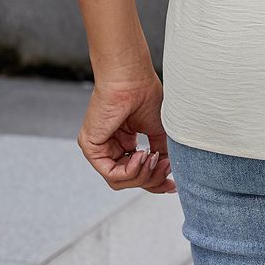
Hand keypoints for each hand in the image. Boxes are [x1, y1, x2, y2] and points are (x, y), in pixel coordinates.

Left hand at [77, 74, 176, 194]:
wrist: (132, 79)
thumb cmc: (145, 95)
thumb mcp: (158, 131)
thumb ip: (160, 152)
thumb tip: (168, 170)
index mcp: (124, 141)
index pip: (137, 172)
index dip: (155, 181)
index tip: (173, 185)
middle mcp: (111, 146)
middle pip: (129, 180)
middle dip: (151, 180)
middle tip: (166, 168)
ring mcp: (99, 148)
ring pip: (120, 181)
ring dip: (142, 175)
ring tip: (153, 159)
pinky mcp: (91, 147)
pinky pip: (111, 174)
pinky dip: (130, 170)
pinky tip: (142, 156)